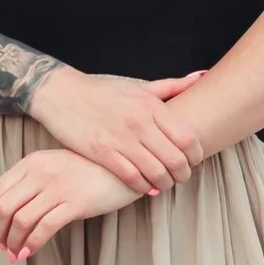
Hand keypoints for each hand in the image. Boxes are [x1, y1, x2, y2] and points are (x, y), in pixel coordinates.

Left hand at [0, 148, 141, 262]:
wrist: (123, 167)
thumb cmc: (87, 170)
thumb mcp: (54, 166)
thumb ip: (32, 180)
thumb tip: (7, 211)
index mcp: (31, 163)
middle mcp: (40, 173)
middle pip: (2, 208)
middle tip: (1, 248)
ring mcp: (57, 188)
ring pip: (20, 220)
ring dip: (12, 242)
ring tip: (14, 254)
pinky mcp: (75, 203)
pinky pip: (44, 228)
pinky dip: (31, 244)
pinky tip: (28, 253)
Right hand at [26, 65, 203, 195]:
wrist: (62, 94)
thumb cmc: (104, 91)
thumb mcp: (139, 86)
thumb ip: (171, 86)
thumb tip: (200, 77)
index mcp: (150, 105)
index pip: (188, 137)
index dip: (197, 155)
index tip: (194, 160)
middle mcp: (139, 122)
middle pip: (176, 159)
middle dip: (184, 173)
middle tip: (182, 176)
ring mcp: (120, 139)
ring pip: (156, 172)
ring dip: (165, 183)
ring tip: (165, 183)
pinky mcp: (102, 153)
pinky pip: (132, 178)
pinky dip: (143, 187)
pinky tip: (145, 186)